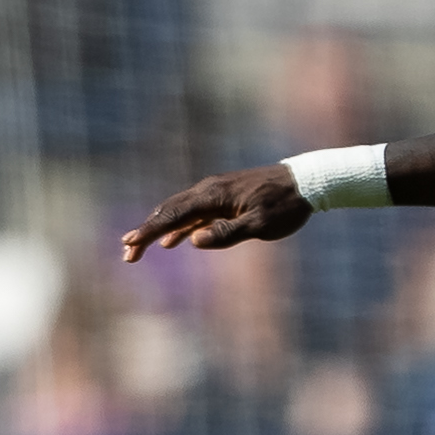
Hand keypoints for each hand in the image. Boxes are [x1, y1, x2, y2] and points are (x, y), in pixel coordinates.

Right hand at [120, 166, 316, 261]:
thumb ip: (226, 233)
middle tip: (128, 253)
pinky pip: (195, 211)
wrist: (306, 181)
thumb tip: (192, 241)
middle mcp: (208, 190)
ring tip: (141, 247)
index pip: (172, 215)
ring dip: (160, 228)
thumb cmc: (286, 206)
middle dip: (147, 232)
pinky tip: (174, 240)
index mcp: (212, 196)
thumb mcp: (260, 225)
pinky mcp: (225, 196)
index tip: (130, 246)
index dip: (149, 232)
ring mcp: (215, 192)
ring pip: (179, 210)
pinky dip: (180, 225)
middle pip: (169, 211)